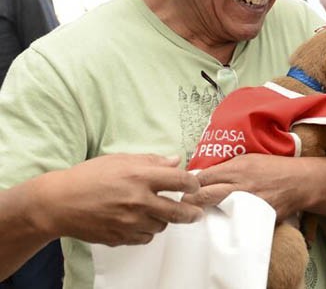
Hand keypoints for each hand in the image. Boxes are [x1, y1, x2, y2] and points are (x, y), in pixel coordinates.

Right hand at [31, 154, 202, 245]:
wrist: (58, 203)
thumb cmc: (87, 177)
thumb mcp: (120, 160)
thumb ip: (151, 161)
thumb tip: (175, 162)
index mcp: (140, 177)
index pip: (180, 181)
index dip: (192, 183)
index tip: (194, 185)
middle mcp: (138, 200)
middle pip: (178, 211)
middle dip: (191, 213)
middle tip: (195, 213)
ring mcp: (130, 222)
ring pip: (161, 226)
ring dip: (163, 220)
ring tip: (155, 212)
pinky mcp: (120, 237)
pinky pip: (145, 237)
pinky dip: (146, 231)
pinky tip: (139, 222)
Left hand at [190, 154, 300, 219]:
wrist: (301, 182)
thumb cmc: (274, 168)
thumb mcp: (250, 159)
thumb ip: (227, 167)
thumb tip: (203, 177)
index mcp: (238, 168)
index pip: (203, 177)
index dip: (190, 184)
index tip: (185, 189)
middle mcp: (241, 186)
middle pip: (204, 195)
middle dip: (190, 200)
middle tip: (184, 204)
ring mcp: (249, 204)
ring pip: (216, 210)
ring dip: (204, 212)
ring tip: (197, 214)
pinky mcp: (256, 218)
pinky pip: (234, 222)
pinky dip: (225, 222)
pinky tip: (221, 222)